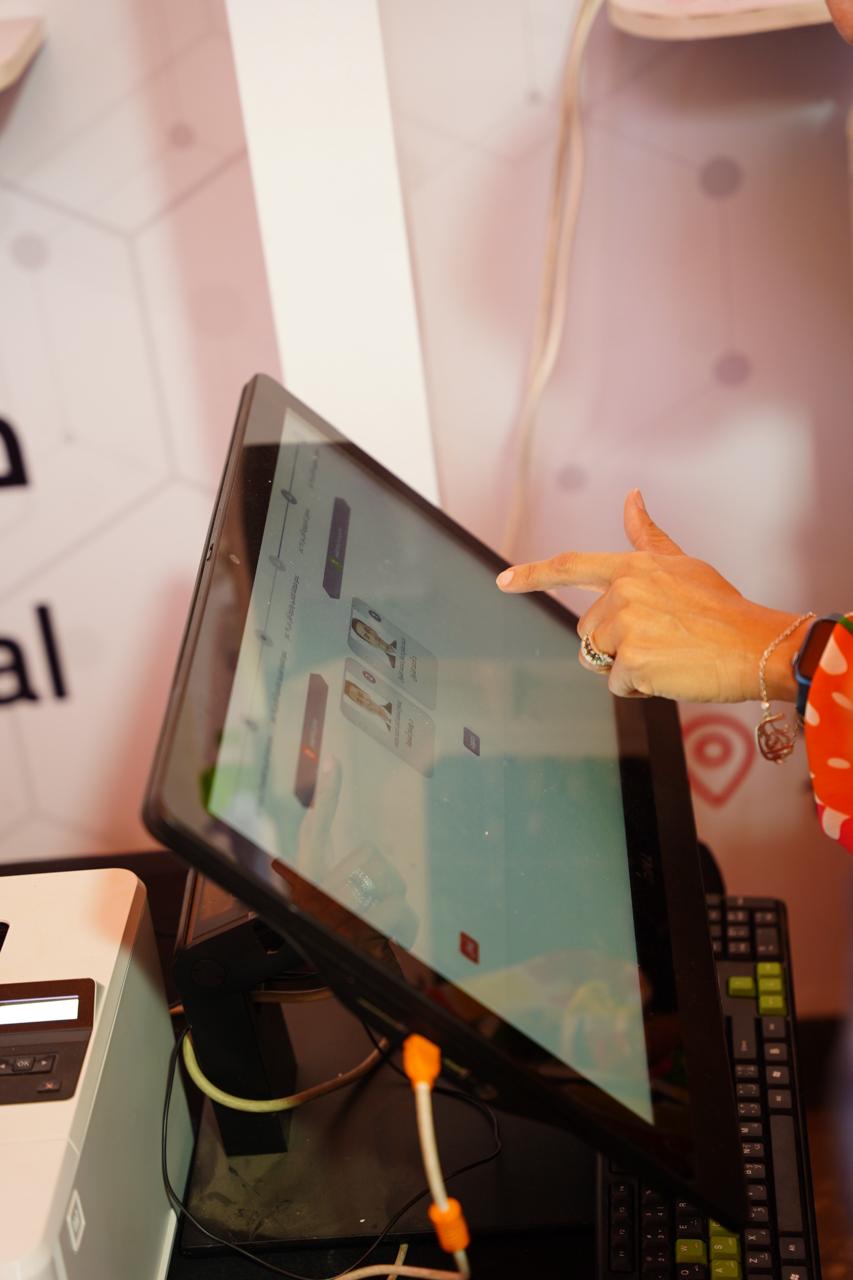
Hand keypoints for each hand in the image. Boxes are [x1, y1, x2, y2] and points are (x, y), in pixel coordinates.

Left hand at [496, 489, 805, 702]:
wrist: (756, 646)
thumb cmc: (723, 609)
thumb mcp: (683, 565)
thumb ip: (647, 538)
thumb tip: (631, 497)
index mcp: (632, 567)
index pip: (570, 566)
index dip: (532, 575)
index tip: (503, 582)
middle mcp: (623, 591)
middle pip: (588, 631)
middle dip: (615, 644)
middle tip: (661, 640)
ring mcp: (626, 625)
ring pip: (599, 659)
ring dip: (627, 667)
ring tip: (668, 655)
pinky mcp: (632, 660)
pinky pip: (617, 684)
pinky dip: (640, 688)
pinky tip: (671, 673)